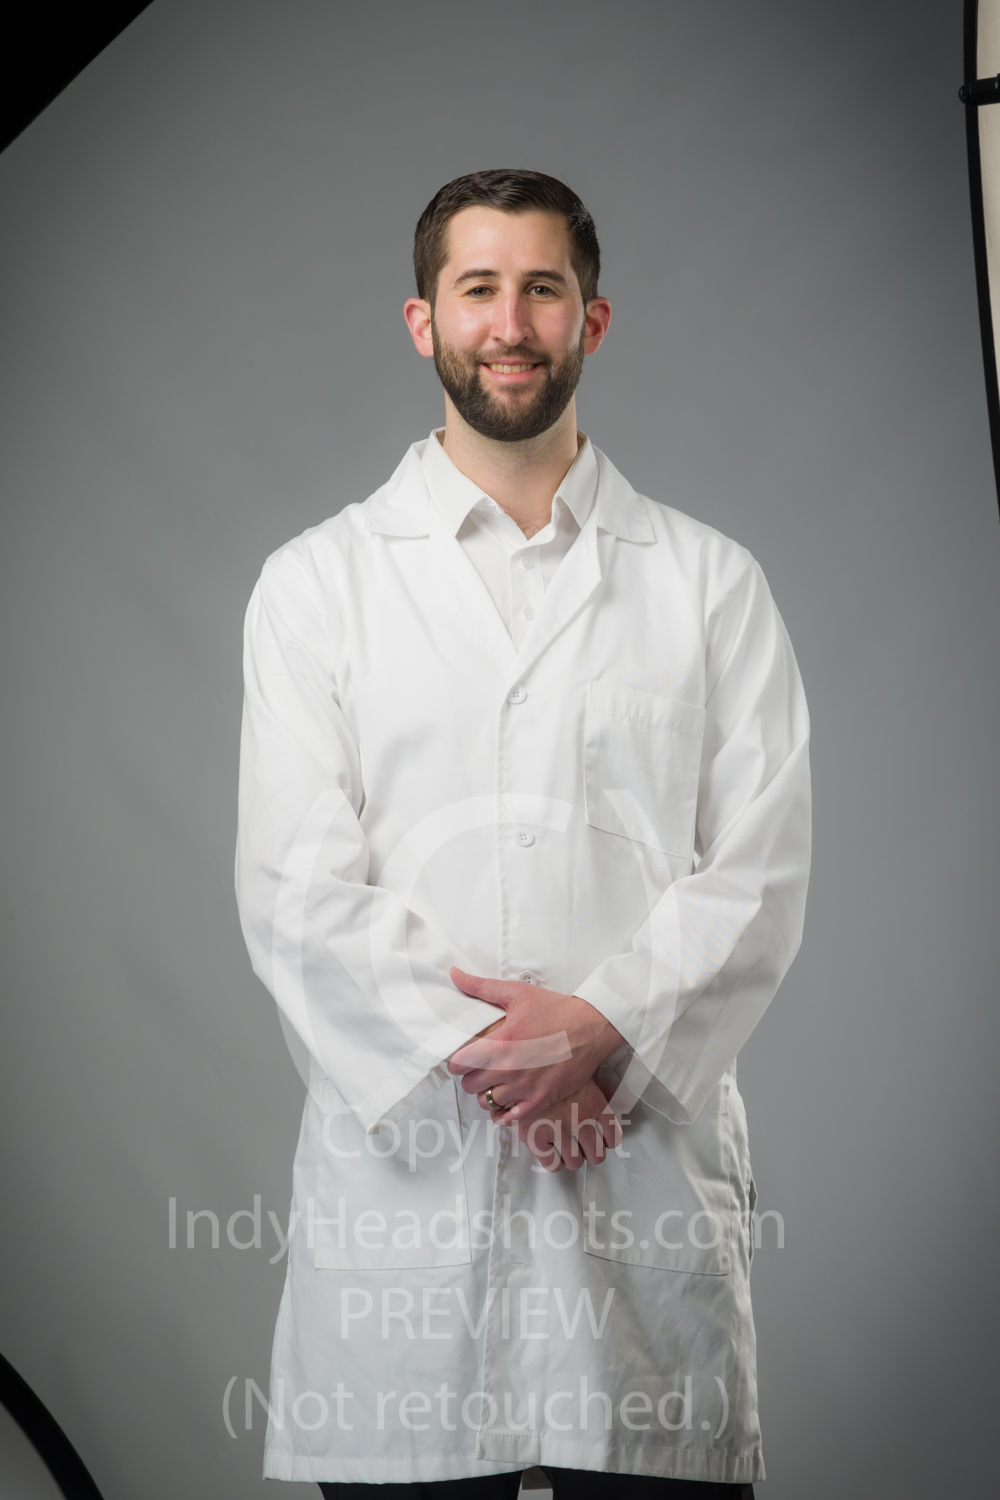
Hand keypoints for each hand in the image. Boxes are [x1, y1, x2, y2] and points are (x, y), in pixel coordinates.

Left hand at [446, 967, 625, 1120]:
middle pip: (470, 1086)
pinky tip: (508, 1100)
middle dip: (471, 1076)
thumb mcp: (517, 993)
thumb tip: (455, 974)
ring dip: (487, 1093)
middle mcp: (510, 1069)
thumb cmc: (555, 1009)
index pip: (459, 1065)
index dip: (458, 1061)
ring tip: (496, 1081)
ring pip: (488, 1102)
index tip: (465, 1057)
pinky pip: (510, 1118)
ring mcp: (526, 1087)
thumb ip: (481, 986)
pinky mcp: (542, 1099)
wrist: (592, 1026)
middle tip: (481, 1068)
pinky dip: (504, 1112)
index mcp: (500, 1043)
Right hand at [513, 1077, 622, 1172]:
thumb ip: (601, 1090)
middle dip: (591, 1153)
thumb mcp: (582, 1074)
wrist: (523, 1064)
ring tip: (568, 1151)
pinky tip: (553, 1153)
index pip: (613, 1136)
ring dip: (573, 1158)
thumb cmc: (554, 1068)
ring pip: (575, 1162)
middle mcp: (580, 1118)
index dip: (609, 1142)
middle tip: (585, 1148)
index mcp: (594, 1102)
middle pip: (596, 1154)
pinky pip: (552, 1164)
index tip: (604, 1142)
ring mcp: (558, 1129)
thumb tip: (620, 1103)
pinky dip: (555, 1162)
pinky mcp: (536, 1136)